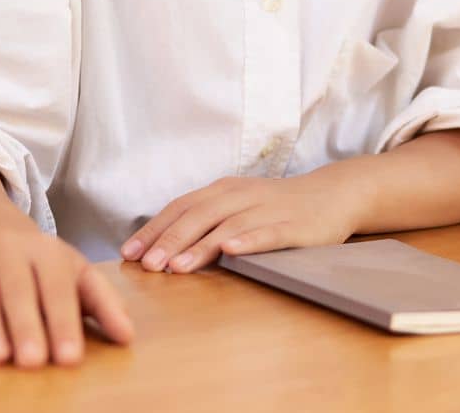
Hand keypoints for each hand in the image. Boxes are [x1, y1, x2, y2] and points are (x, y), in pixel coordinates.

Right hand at [0, 221, 134, 367]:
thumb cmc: (41, 264)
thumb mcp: (75, 273)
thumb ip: (103, 303)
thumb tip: (128, 336)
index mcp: (48, 252)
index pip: (58, 288)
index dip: (64, 322)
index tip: (70, 358)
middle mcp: (11, 251)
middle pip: (18, 289)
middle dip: (26, 325)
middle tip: (34, 361)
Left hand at [120, 172, 367, 273]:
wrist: (331, 194)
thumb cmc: (276, 207)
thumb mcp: (236, 207)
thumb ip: (205, 221)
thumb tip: (162, 246)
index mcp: (221, 191)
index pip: (179, 208)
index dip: (153, 230)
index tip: (128, 253)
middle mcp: (239, 195)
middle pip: (196, 217)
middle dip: (168, 241)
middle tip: (146, 266)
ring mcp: (266, 209)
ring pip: (226, 226)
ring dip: (199, 247)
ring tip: (176, 268)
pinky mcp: (293, 226)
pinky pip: (267, 233)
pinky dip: (248, 241)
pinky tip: (232, 252)